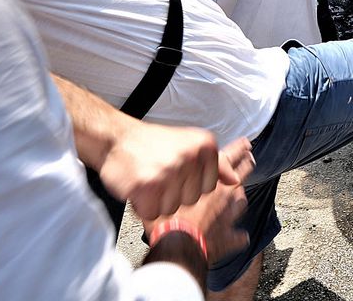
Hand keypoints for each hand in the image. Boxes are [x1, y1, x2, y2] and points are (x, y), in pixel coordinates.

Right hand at [99, 121, 232, 220]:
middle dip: (174, 193)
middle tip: (160, 174)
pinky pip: (152, 213)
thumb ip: (217, 164)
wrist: (118, 139)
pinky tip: (139, 188)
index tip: (178, 171)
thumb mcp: (192, 144)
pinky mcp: (147, 187)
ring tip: (150, 179)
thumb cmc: (154, 144)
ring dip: (158, 201)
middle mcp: (190, 157)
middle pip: (192, 199)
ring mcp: (169, 172)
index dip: (191, 184)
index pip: (210, 186)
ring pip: (172, 208)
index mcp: (205, 146)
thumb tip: (235, 180)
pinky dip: (143, 206)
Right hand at [142, 138, 255, 263]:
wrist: (174, 247)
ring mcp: (227, 217)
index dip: (238, 149)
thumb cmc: (165, 219)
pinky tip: (241, 237)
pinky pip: (238, 236)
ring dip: (240, 198)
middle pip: (239, 176)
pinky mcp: (227, 239)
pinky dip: (239, 236)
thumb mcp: (163, 191)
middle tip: (250, 159)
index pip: (227, 159)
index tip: (245, 144)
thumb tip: (160, 176)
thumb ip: (168, 182)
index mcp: (208, 181)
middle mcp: (222, 196)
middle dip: (245, 166)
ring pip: (240, 202)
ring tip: (240, 194)